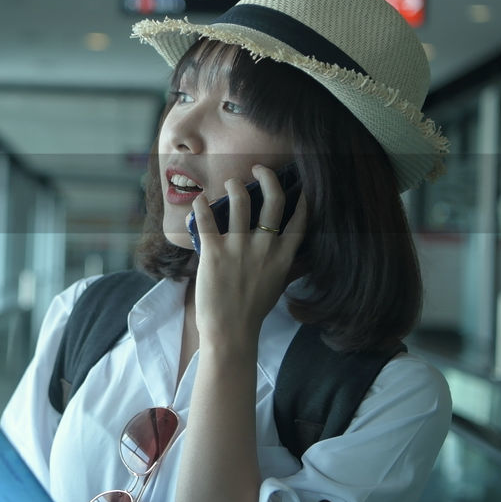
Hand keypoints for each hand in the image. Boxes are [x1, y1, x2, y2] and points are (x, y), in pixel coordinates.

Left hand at [189, 164, 308, 351]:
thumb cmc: (252, 312)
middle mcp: (265, 247)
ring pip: (241, 200)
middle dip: (268, 177)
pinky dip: (201, 206)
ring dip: (235, 185)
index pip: (299, 220)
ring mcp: (239, 248)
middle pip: (274, 200)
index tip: (299, 185)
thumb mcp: (278, 286)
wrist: (231, 333)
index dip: (302, 199)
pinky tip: (199, 201)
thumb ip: (286, 266)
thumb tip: (297, 256)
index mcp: (283, 256)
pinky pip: (207, 219)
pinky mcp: (214, 252)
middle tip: (258, 168)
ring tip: (230, 181)